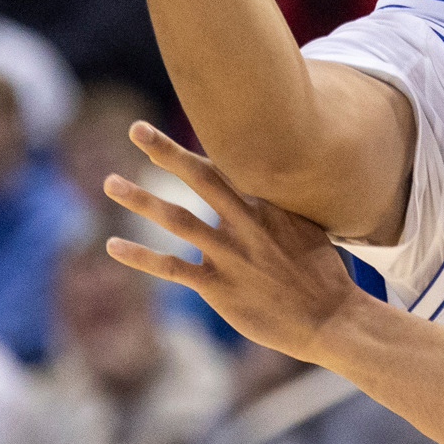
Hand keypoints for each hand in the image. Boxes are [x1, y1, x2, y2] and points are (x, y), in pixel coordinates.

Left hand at [104, 121, 359, 362]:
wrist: (332, 319)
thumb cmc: (322, 274)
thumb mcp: (309, 227)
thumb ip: (279, 208)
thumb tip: (262, 191)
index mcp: (271, 205)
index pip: (230, 165)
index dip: (202, 143)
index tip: (179, 123)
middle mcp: (248, 223)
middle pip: (201, 177)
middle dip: (167, 152)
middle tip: (136, 128)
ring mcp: (232, 254)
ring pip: (178, 219)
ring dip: (141, 199)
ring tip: (110, 183)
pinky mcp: (219, 286)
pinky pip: (172, 267)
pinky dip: (140, 256)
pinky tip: (113, 245)